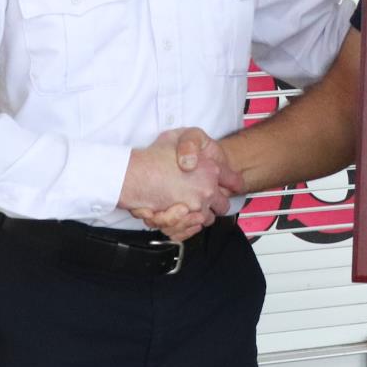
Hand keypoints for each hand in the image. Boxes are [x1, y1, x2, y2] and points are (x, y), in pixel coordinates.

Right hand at [121, 128, 242, 234]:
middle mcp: (207, 190)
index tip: (232, 186)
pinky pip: (193, 229)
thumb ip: (195, 146)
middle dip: (214, 203)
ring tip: (185, 207)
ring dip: (198, 215)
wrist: (131, 174)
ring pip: (206, 219)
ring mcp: (195, 206)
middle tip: (202, 198)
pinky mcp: (183, 220)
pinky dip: (187, 226)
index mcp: (211, 169)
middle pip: (223, 205)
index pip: (235, 181)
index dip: (233, 183)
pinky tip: (179, 216)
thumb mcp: (179, 137)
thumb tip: (201, 159)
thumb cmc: (153, 155)